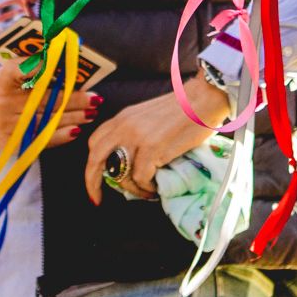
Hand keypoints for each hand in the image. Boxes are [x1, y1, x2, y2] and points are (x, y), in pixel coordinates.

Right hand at [0, 63, 100, 152]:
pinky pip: (41, 140)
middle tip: (94, 97)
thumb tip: (63, 59)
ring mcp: (7, 125)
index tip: (59, 64)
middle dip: (73, 99)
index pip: (17, 70)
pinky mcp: (12, 143)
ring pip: (46, 121)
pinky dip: (61, 135)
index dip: (37, 67)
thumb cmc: (0, 90)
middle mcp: (3, 103)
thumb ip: (29, 65)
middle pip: (43, 100)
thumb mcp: (6, 73)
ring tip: (92, 111)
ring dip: (73, 117)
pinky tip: (77, 129)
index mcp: (2, 80)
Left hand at [86, 81, 228, 203]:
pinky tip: (157, 186)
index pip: (95, 143)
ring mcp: (137, 136)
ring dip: (132, 188)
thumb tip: (131, 165)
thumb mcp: (149, 118)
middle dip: (92, 182)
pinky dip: (147, 188)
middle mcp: (125, 126)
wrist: (205, 98)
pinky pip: (141, 178)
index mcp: (123, 117)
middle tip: (98, 198)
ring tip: (146, 190)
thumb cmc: (185, 109)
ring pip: (120, 173)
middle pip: (96, 158)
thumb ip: (136, 136)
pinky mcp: (153, 147)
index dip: (91, 165)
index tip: (96, 183)